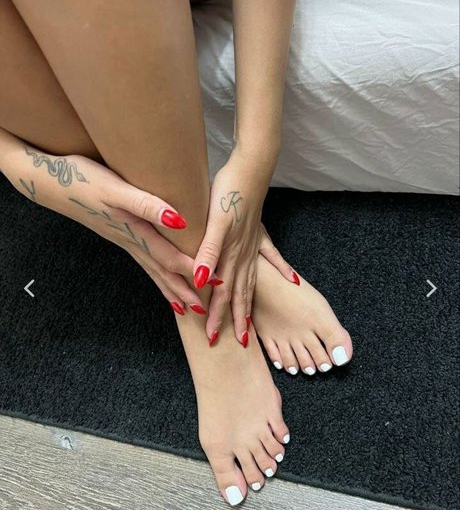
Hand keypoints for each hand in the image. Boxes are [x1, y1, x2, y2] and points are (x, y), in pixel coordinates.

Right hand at [0, 132, 203, 315]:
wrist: (48, 181)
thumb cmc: (82, 180)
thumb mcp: (115, 188)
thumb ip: (147, 205)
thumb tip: (179, 221)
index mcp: (135, 232)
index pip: (171, 258)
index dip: (195, 271)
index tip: (216, 285)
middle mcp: (130, 241)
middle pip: (162, 272)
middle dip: (184, 290)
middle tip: (203, 310)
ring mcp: (123, 240)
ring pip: (152, 270)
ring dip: (169, 288)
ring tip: (183, 307)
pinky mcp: (118, 234)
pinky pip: (142, 261)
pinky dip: (154, 274)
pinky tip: (157, 275)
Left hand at [193, 149, 295, 345]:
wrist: (251, 167)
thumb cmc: (229, 190)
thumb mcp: (214, 221)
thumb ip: (208, 251)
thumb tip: (203, 281)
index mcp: (231, 254)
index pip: (222, 294)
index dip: (218, 317)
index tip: (214, 339)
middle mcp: (245, 255)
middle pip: (239, 293)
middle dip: (235, 318)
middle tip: (238, 342)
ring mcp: (255, 245)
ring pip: (252, 281)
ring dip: (250, 303)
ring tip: (252, 321)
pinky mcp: (260, 233)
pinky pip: (272, 258)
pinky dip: (282, 271)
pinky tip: (292, 281)